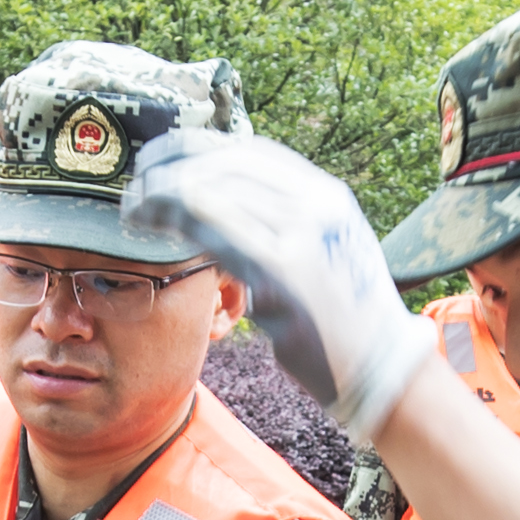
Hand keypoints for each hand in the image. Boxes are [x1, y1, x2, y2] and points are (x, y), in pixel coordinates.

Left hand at [122, 130, 436, 437]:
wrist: (383, 370)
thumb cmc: (342, 320)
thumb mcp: (322, 253)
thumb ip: (283, 224)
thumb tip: (222, 202)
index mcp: (326, 196)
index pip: (248, 150)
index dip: (195, 148)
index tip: (160, 162)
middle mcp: (318, 206)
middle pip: (225, 162)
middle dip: (170, 166)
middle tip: (138, 185)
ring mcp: (304, 236)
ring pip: (214, 188)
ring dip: (162, 192)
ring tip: (136, 207)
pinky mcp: (285, 273)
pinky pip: (216, 227)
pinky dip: (174, 217)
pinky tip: (152, 224)